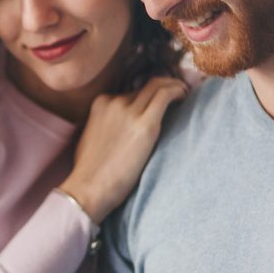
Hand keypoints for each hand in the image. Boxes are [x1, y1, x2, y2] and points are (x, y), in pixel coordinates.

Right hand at [60, 75, 188, 222]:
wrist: (89, 187)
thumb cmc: (90, 170)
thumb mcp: (92, 135)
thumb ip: (107, 122)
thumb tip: (123, 125)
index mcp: (101, 103)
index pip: (131, 91)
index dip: (148, 94)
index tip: (159, 100)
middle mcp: (115, 102)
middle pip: (147, 86)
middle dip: (165, 85)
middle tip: (179, 93)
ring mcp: (129, 111)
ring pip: (158, 85)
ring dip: (174, 87)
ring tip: (184, 95)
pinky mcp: (145, 125)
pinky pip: (165, 96)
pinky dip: (177, 91)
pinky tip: (184, 96)